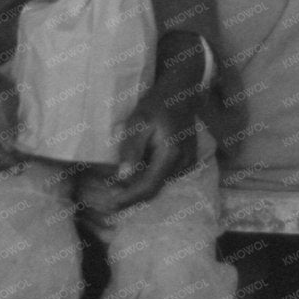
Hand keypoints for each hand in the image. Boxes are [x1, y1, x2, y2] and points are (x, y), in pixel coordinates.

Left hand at [82, 75, 198, 215]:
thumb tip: (123, 178)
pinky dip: (150, 175)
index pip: (149, 186)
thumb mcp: (138, 122)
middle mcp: (184, 162)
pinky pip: (166, 175)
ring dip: (141, 184)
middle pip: (155, 188)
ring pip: (160, 182)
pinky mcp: (189, 161)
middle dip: (133, 194)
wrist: (180, 93)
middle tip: (110, 196)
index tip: (111, 206)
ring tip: (120, 182)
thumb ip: (132, 150)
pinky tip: (138, 169)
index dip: (130, 199)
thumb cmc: (156, 105)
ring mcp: (188, 163)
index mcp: (171, 154)